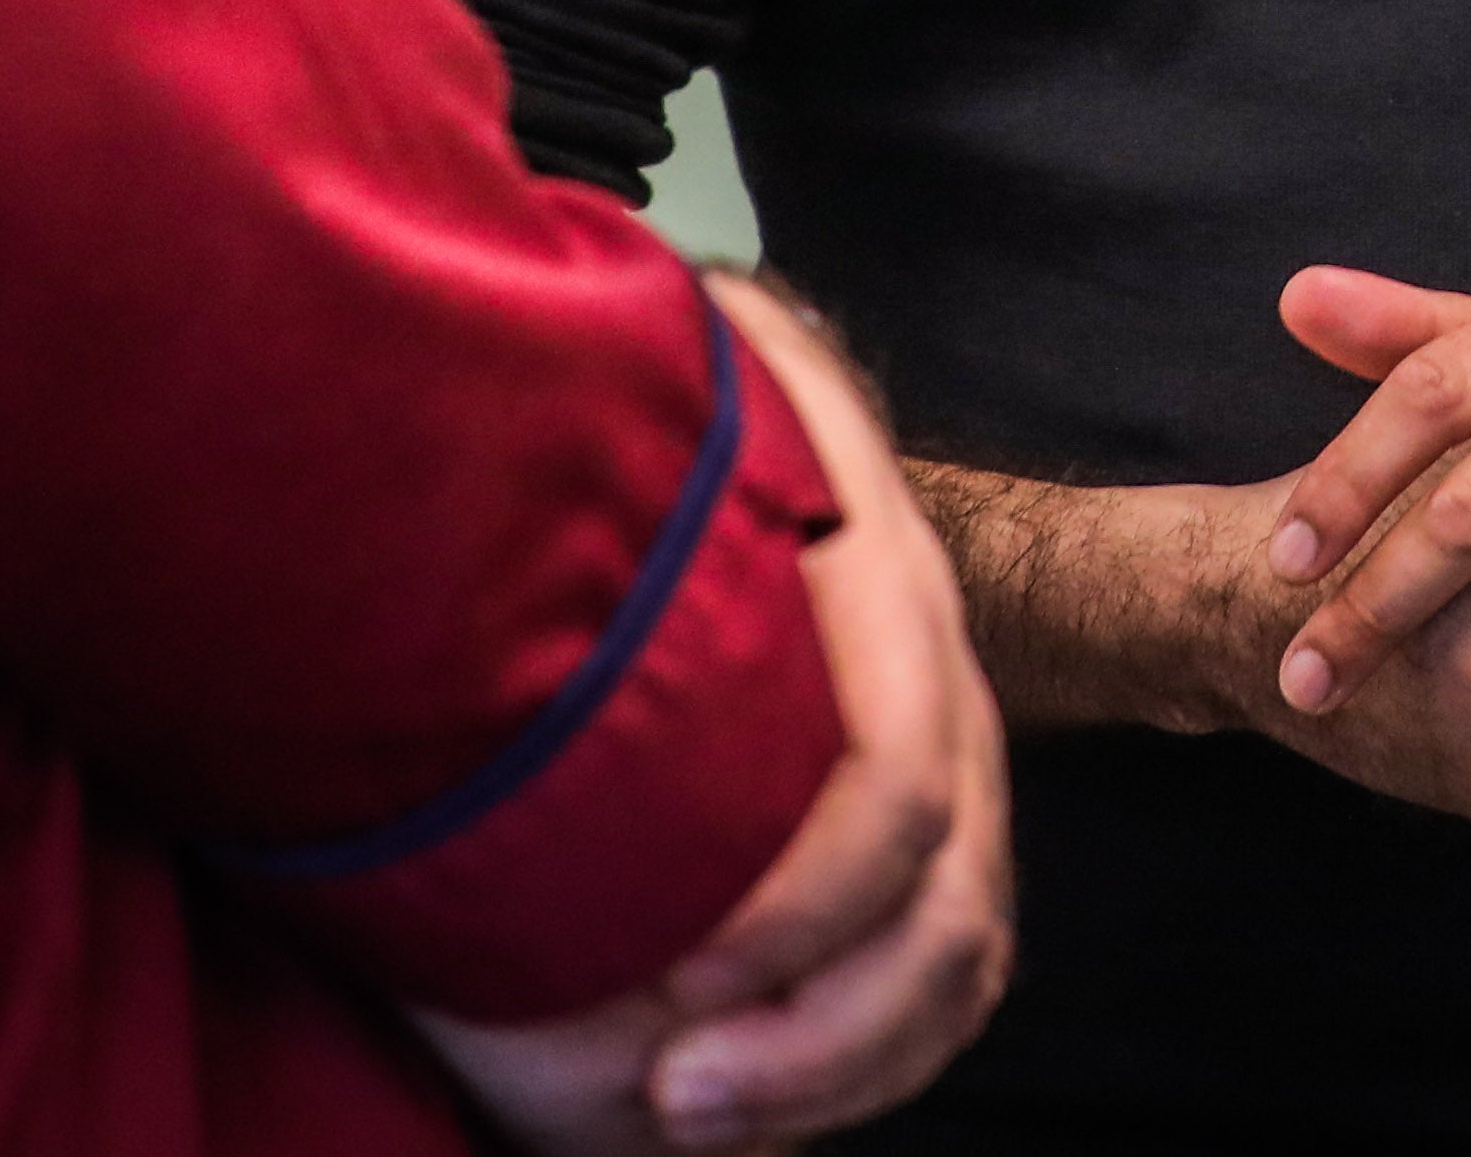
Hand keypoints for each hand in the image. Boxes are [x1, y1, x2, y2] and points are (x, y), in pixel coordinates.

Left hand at [418, 274, 1013, 1150]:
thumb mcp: (646, 386)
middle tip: (661, 1093)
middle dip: (819, 1030)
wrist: (677, 403)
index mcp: (875, 567)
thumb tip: (514, 548)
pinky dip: (848, 1067)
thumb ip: (613, 449)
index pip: (898, 772)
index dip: (805, 898)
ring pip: (957, 956)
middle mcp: (933, 668)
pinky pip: (933, 980)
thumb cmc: (634, 411)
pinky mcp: (918, 829)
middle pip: (948, 901)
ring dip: (833, 1068)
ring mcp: (944, 749)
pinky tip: (730, 1104)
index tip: (674, 979)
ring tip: (681, 1114)